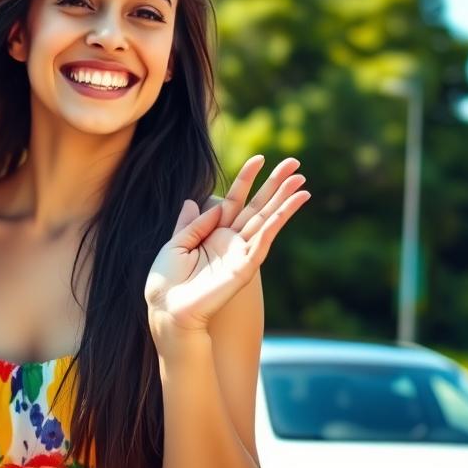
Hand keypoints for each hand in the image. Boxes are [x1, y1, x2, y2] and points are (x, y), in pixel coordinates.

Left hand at [144, 155, 309, 338]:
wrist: (167, 309)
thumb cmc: (166, 282)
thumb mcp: (174, 245)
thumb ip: (189, 224)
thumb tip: (195, 200)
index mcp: (212, 234)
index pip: (234, 200)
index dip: (246, 180)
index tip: (258, 159)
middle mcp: (230, 242)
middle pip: (257, 207)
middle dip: (275, 185)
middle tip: (294, 163)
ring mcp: (239, 254)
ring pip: (266, 222)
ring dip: (284, 202)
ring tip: (301, 183)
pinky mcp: (243, 269)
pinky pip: (261, 243)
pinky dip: (274, 225)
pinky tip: (286, 210)